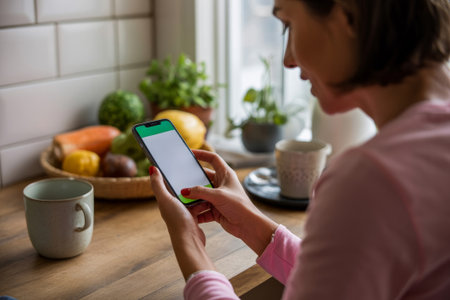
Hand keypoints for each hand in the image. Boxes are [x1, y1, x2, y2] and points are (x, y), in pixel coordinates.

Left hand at [149, 165, 214, 279]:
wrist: (190, 241)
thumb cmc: (177, 221)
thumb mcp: (166, 200)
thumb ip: (158, 185)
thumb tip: (152, 168)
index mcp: (166, 200)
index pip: (167, 182)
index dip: (171, 171)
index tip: (176, 160)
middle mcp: (174, 205)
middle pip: (182, 188)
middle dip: (188, 179)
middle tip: (196, 167)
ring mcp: (185, 211)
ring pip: (193, 195)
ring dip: (198, 189)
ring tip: (206, 179)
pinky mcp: (195, 216)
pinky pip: (201, 203)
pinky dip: (205, 199)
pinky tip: (211, 194)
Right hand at [183, 150, 277, 255]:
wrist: (247, 225)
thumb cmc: (239, 206)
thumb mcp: (218, 195)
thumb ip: (200, 192)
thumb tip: (185, 191)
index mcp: (226, 174)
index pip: (213, 159)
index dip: (202, 154)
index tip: (190, 153)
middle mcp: (222, 184)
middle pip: (204, 178)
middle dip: (192, 180)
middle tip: (180, 180)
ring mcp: (218, 197)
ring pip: (201, 194)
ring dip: (193, 198)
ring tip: (181, 198)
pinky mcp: (216, 209)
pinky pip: (202, 208)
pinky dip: (196, 211)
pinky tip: (188, 212)